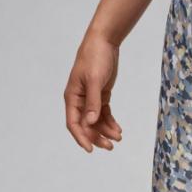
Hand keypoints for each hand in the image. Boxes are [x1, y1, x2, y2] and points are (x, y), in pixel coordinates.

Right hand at [64, 34, 121, 151]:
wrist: (104, 43)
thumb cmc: (94, 58)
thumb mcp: (94, 80)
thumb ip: (93, 102)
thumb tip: (89, 122)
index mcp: (72, 97)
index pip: (73, 122)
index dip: (81, 137)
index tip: (90, 149)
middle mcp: (79, 100)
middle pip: (86, 125)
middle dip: (97, 137)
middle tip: (110, 146)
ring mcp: (90, 99)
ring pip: (96, 121)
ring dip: (106, 131)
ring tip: (118, 138)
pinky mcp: (101, 96)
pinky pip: (104, 114)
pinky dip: (110, 122)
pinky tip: (118, 129)